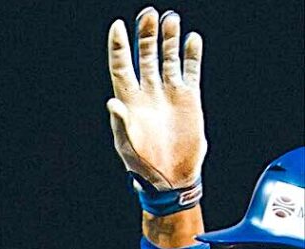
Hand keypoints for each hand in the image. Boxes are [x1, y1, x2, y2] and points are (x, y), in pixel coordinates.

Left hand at [107, 8, 204, 189]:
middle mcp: (148, 93)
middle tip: (148, 14)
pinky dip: (191, 55)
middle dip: (145, 35)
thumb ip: (122, 123)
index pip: (121, 67)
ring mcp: (168, 93)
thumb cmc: (144, 165)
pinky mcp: (188, 98)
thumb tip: (112, 102)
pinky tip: (192, 40)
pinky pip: (189, 70)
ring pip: (167, 58)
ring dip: (168, 38)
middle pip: (144, 56)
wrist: (171, 177)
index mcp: (129, 102)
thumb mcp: (128, 146)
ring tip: (170, 19)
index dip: (118, 47)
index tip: (117, 26)